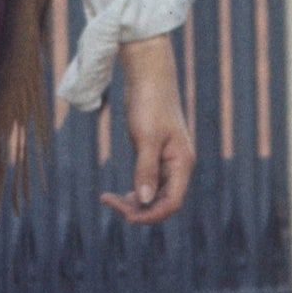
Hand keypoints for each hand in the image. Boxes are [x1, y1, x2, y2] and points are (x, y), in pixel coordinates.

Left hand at [99, 33, 194, 224]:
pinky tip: (117, 194)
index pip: (172, 202)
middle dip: (138, 208)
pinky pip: (146, 182)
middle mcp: (177, 166)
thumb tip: (145, 200)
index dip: (151, 214)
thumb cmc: (150, 103)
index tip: (126, 215)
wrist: (148, 76)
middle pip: (162, 201)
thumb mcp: (146, 137)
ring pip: (153, 194)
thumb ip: (146, 169)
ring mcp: (165, 161)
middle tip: (109, 203)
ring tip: (109, 200)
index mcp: (182, 163)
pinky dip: (133, 190)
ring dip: (133, 202)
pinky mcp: (153, 155)